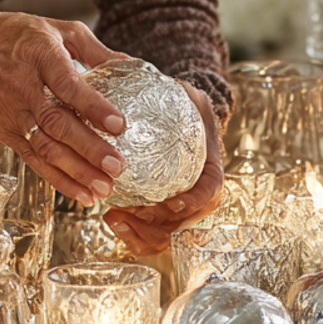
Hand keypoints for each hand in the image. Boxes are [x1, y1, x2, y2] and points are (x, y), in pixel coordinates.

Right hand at [0, 7, 127, 204]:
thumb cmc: (13, 35)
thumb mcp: (56, 28)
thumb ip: (93, 49)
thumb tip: (129, 64)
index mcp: (40, 56)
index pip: (68, 85)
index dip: (93, 106)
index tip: (118, 124)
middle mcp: (25, 89)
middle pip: (57, 124)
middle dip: (88, 149)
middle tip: (116, 166)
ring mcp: (14, 114)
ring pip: (45, 148)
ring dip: (76, 172)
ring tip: (103, 187)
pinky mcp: (7, 132)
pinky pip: (33, 160)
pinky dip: (57, 180)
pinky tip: (80, 193)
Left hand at [103, 82, 223, 254]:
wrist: (183, 120)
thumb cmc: (185, 108)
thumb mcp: (190, 97)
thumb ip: (184, 94)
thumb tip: (169, 85)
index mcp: (212, 171)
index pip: (208, 194)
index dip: (190, 203)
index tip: (168, 204)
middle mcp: (199, 197)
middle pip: (183, 226)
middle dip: (155, 227)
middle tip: (125, 212)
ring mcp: (180, 211)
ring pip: (165, 238)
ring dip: (139, 235)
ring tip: (112, 217)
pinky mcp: (161, 216)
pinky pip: (149, 236)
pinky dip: (132, 235)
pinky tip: (110, 219)